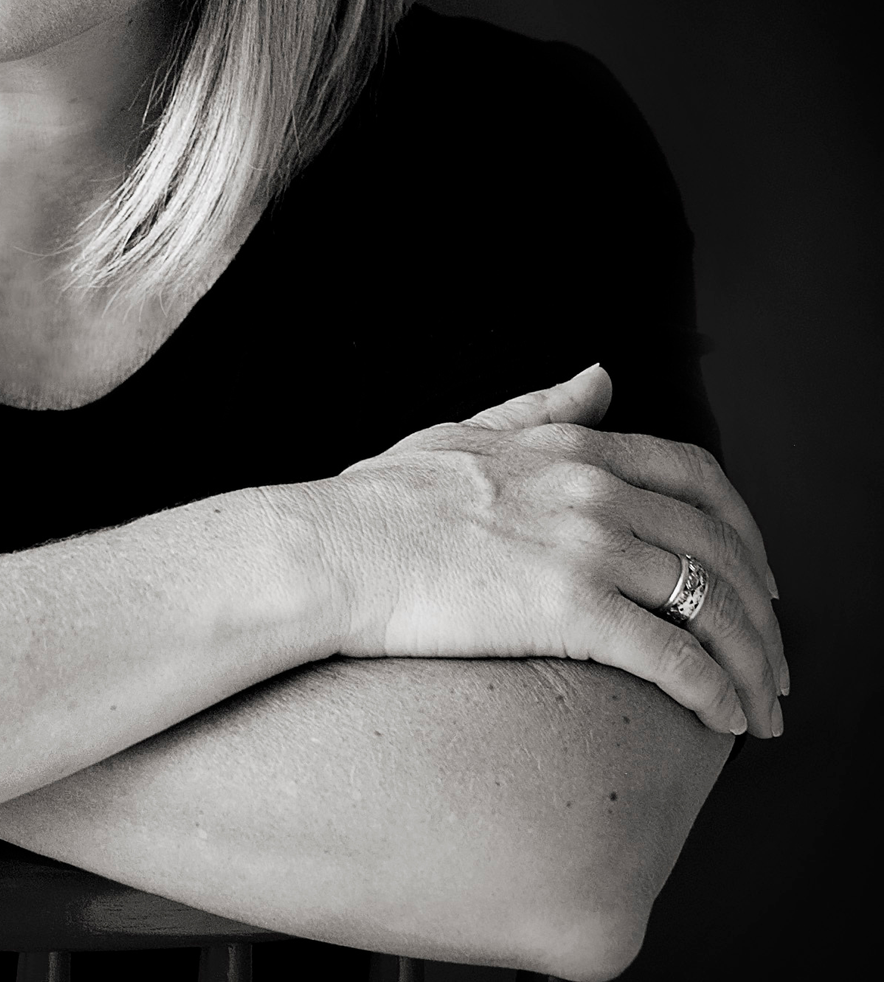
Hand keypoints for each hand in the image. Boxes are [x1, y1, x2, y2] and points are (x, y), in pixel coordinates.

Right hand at [315, 365, 786, 736]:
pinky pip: (674, 656)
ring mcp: (585, 547)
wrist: (325, 551)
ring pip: (712, 604)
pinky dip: (717, 692)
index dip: (744, 530)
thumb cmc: (374, 502)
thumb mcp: (462, 432)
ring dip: (753, 663)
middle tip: (772, 658)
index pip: (699, 479)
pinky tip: (727, 721)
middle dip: (763, 611)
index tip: (757, 575)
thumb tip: (601, 376)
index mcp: (571, 448)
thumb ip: (538, 408)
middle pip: (722, 547)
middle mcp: (593, 490)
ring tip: (762, 707)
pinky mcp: (569, 610)